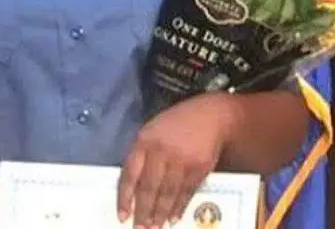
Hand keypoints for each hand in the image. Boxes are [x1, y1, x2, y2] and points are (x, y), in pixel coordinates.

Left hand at [116, 94, 238, 228]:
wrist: (212, 116)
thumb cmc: (177, 123)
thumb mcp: (152, 130)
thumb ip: (142, 154)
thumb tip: (133, 185)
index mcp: (144, 141)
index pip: (130, 174)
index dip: (125, 197)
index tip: (122, 215)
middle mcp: (161, 151)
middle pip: (149, 187)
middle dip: (143, 212)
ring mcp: (181, 160)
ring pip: (167, 193)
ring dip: (160, 214)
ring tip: (154, 228)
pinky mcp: (199, 168)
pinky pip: (186, 192)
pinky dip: (179, 207)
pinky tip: (173, 218)